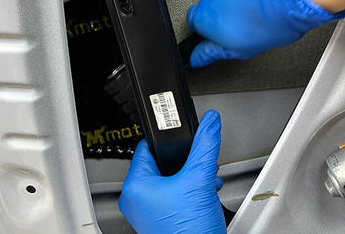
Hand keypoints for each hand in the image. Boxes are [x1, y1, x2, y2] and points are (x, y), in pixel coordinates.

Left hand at [119, 110, 225, 233]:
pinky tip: (202, 194)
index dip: (166, 140)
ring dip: (189, 176)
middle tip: (197, 164)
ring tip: (203, 180)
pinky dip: (188, 191)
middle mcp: (137, 199)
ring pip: (169, 179)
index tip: (180, 135)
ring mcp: (148, 212)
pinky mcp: (161, 220)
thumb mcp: (199, 180)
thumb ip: (205, 146)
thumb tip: (209, 123)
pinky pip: (172, 195)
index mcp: (135, 185)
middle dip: (184, 161)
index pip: (147, 147)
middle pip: (161, 163)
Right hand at [187, 0, 344, 67]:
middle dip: (224, 7)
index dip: (208, 27)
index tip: (221, 29)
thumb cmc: (273, 18)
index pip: (193, 23)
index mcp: (205, 16)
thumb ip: (213, 52)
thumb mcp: (242, 48)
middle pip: (210, 1)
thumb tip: (198, 58)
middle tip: (246, 16)